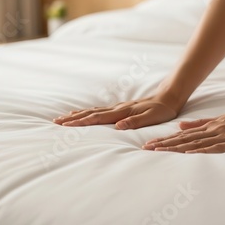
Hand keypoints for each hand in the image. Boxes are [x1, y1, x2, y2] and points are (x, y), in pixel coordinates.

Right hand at [53, 96, 177, 129]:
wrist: (168, 97)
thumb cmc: (162, 110)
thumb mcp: (152, 117)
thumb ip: (135, 122)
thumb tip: (118, 127)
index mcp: (122, 112)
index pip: (97, 118)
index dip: (81, 122)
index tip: (66, 125)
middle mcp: (116, 109)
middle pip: (89, 113)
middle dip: (72, 118)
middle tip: (56, 122)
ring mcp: (117, 108)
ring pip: (92, 111)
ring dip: (77, 115)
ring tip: (63, 118)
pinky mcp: (119, 109)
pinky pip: (98, 111)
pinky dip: (86, 112)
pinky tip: (82, 114)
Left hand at [142, 111, 224, 153]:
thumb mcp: (222, 120)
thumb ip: (201, 124)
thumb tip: (180, 126)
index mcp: (210, 126)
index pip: (183, 136)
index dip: (165, 140)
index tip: (150, 144)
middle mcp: (213, 130)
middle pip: (184, 139)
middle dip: (164, 144)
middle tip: (146, 148)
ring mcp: (224, 136)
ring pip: (195, 143)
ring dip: (176, 148)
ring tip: (159, 151)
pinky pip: (216, 148)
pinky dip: (201, 151)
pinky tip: (189, 154)